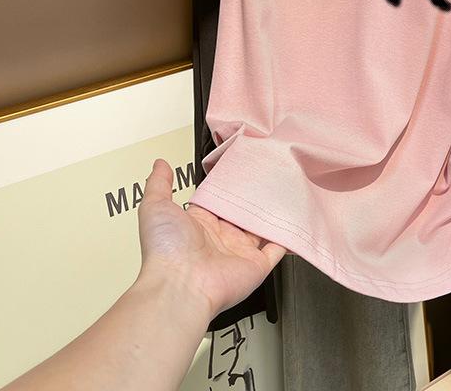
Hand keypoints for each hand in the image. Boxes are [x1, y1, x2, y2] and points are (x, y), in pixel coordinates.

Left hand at [137, 158, 285, 322]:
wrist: (180, 286)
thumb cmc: (165, 250)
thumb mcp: (156, 207)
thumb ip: (160, 184)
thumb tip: (160, 164)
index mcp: (200, 224)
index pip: (219, 202)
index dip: (228, 187)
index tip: (241, 169)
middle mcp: (221, 238)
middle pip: (243, 215)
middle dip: (254, 199)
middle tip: (268, 177)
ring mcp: (240, 252)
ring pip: (261, 230)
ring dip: (272, 215)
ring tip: (286, 193)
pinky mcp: (257, 265)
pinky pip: (278, 249)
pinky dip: (288, 237)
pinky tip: (295, 221)